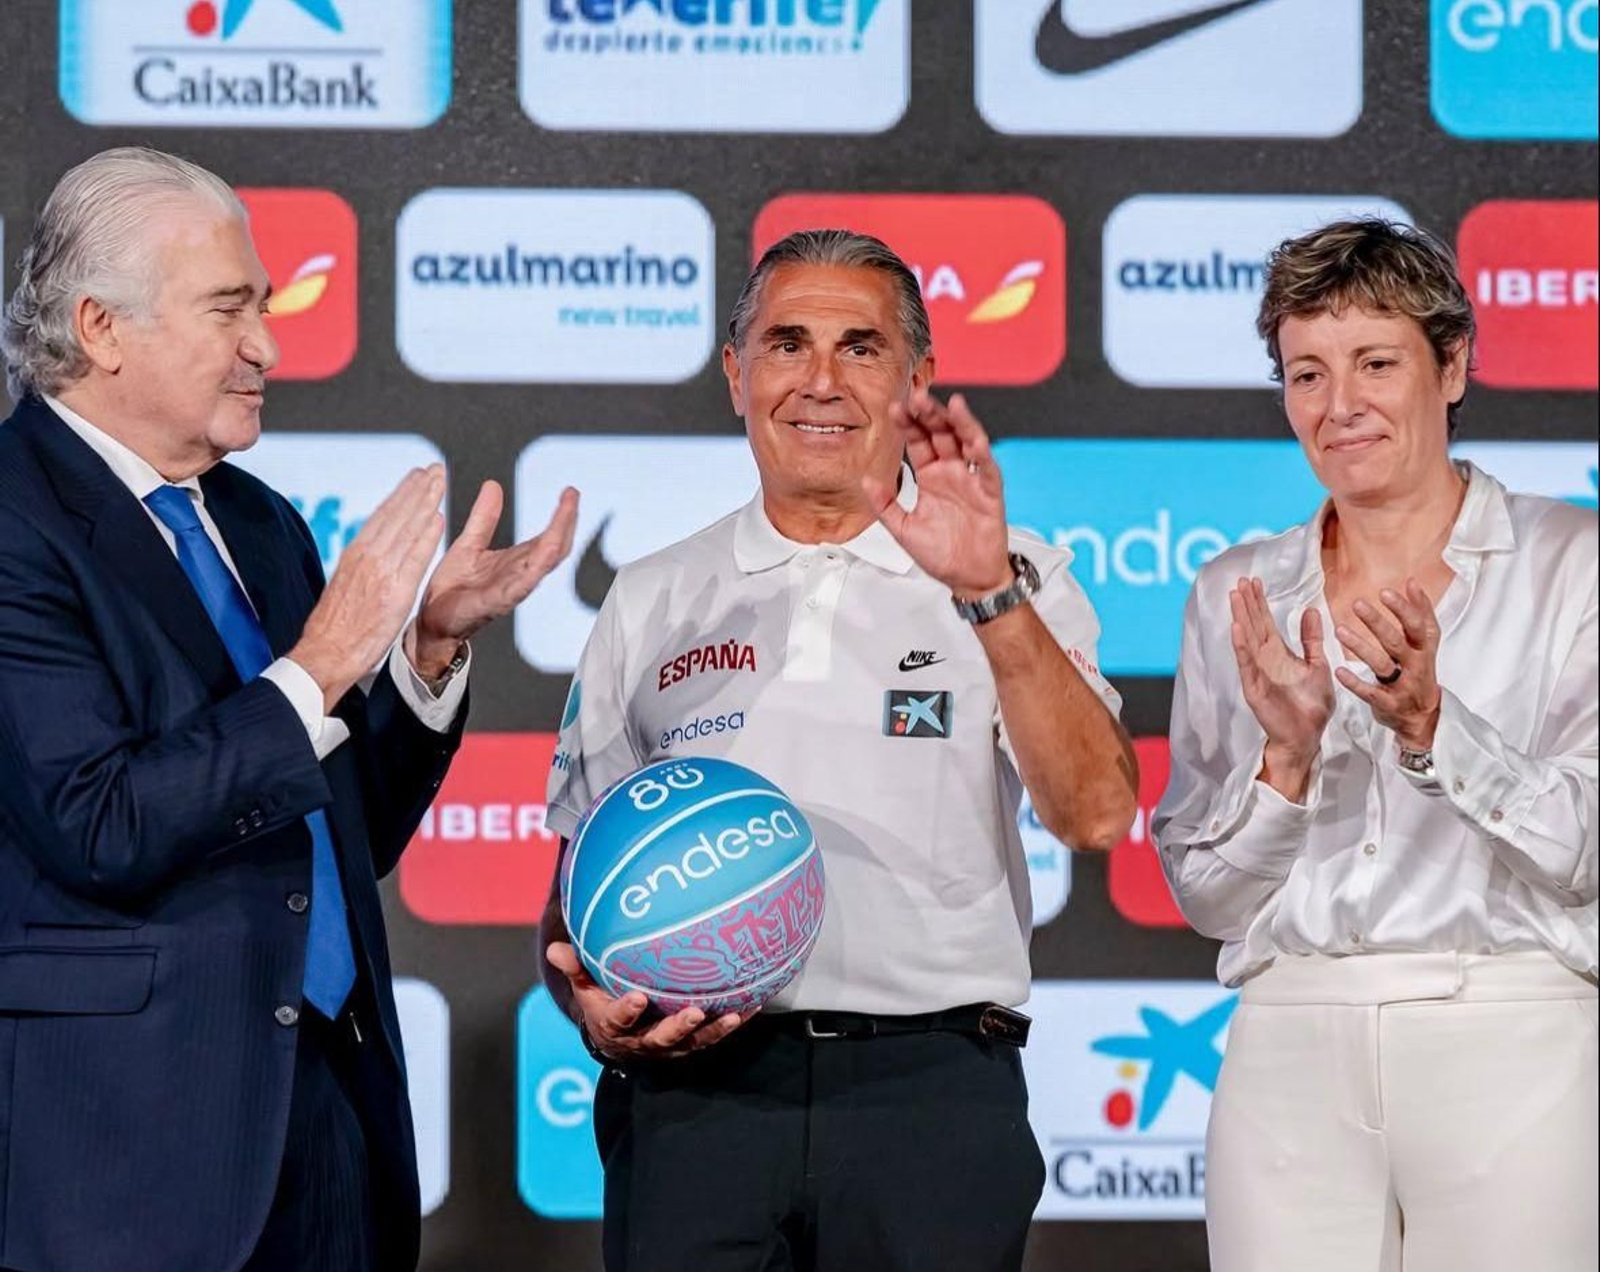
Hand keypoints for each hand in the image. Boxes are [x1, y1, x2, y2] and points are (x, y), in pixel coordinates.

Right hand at [290, 465, 446, 709]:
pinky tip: (439, 518)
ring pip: (406, 527)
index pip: (384, 516)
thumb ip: (363, 565)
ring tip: (439, 480)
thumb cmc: (336, 626)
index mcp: (356, 554)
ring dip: (425, 500)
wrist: (326, 652)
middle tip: (434, 468)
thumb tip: (375, 551)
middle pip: (396, 514)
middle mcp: (367, 556)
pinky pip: (415, 557)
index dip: (403, 494)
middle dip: (417, 488)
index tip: (416, 477)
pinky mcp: (394, 591)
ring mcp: (381, 571)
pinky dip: (426, 536)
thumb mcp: (346, 584)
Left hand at [410, 481, 579, 678]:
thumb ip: (484, 518)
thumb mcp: (469, 544)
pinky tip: (545, 549)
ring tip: (565, 515)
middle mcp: (520, 576)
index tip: (571, 492)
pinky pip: (520, 583)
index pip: (550, 537)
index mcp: (517, 562)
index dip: (563, 516)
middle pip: (556, 548)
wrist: (432, 621)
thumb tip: (493, 485)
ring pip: (544, 563)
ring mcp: (511, 589)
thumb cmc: (453, 588)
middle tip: (573, 496)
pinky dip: (535, 567)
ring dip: (557, 538)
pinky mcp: (495, 601)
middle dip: (567, 522)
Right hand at [545, 942, 743, 1062]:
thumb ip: (574, 968)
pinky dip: (732, 1024)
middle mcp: (643, 1041)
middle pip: (661, 1038)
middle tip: (694, 1013)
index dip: (627, 1011)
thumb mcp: (583, 987)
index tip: (637, 998)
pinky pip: (713, 1036)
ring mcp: (669, 1046)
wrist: (617, 1038)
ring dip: (713, 1031)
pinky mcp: (689, 1045)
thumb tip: (556, 948)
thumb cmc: (601, 1001)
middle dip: (678, 1028)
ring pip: (692, 1043)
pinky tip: (753, 1006)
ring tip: (734, 1016)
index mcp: (614, 1025)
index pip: (619, 1019)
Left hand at [862, 390, 1012, 597]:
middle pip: (941, 434)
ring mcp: (971, 480)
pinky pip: (986, 468)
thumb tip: (865, 480)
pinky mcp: (990, 493)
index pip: (918, 441)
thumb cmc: (942, 554)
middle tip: (917, 396)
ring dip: (958, 423)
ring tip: (948, 404)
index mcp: (931, 477)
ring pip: (966, 442)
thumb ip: (885, 504)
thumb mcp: (903, 529)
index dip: (908, 424)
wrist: (968, 578)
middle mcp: (951, 472)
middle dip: (930, 414)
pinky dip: (982, 452)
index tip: (894, 408)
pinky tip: (974, 437)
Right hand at [1230, 578, 1334, 798]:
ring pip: (1247, 640)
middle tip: (1240, 581)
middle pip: (1253, 626)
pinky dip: (1241, 647)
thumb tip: (1310, 610)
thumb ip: (1312, 640)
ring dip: (1240, 618)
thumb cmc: (1311, 706)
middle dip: (1246, 604)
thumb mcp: (1318, 666)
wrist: (1307, 738)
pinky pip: (1247, 664)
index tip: (1253, 581)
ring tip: (1234, 597)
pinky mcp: (1255, 689)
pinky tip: (1236, 629)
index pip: (1265, 622)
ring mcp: (1257, 674)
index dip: (1259, 602)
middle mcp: (1265, 661)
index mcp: (1279, 655)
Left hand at [1333, 580, 1442, 750]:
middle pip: (1397, 641)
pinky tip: (1339, 671)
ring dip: (1360, 647)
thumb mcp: (1426, 644)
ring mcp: (1402, 685)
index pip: (1418, 625)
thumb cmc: (1419, 672)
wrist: (1422, 717)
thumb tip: (1412, 582)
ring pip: (1381, 664)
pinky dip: (1355, 683)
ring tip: (1339, 630)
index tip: (1385, 592)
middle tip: (1357, 605)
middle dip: (1377, 623)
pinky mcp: (1388, 704)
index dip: (1404, 609)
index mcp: (1424, 648)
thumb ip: (1421, 614)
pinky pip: (1370, 693)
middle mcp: (1415, 665)